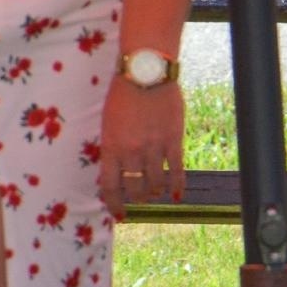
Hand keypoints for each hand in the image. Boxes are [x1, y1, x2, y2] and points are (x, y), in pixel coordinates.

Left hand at [99, 78, 184, 219]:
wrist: (146, 73)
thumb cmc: (123, 93)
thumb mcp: (108, 122)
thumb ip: (112, 146)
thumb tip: (116, 168)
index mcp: (111, 147)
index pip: (110, 185)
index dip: (114, 203)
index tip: (119, 213)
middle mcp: (131, 152)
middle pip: (134, 188)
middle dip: (137, 198)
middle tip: (140, 198)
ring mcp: (153, 148)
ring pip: (155, 183)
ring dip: (155, 192)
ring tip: (156, 192)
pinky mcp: (173, 141)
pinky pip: (176, 172)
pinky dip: (177, 187)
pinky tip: (178, 196)